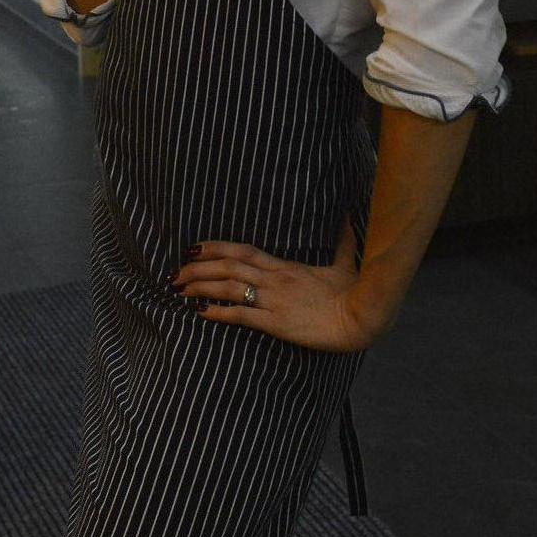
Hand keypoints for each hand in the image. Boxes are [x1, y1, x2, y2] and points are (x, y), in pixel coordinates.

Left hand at [170, 216, 376, 351]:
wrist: (361, 317)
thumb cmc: (353, 293)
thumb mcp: (344, 263)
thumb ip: (342, 240)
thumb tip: (349, 214)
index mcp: (285, 266)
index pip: (243, 250)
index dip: (215, 248)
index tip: (193, 249)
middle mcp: (274, 279)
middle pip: (227, 266)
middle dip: (197, 268)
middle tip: (175, 273)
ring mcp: (273, 300)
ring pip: (227, 286)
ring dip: (199, 286)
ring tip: (178, 290)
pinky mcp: (275, 322)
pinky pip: (240, 314)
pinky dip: (216, 312)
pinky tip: (199, 311)